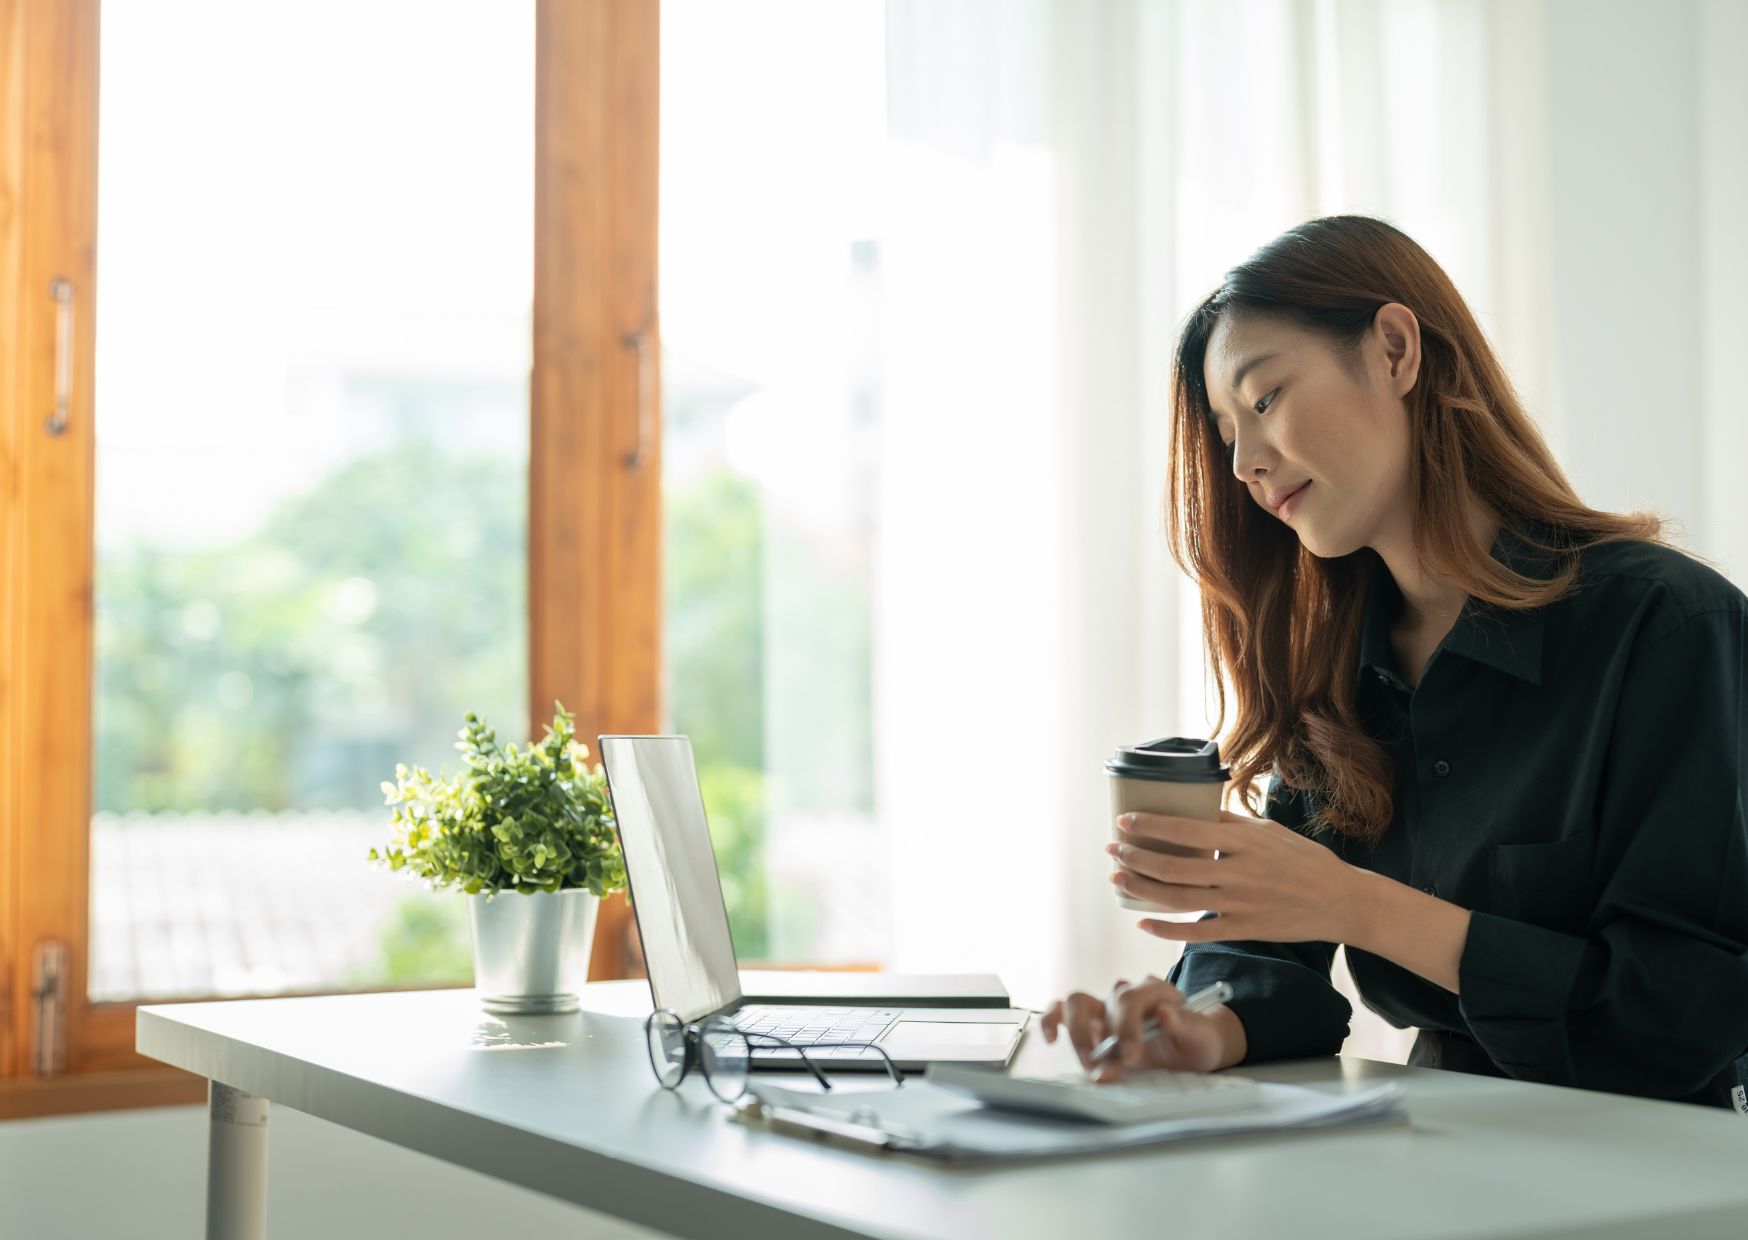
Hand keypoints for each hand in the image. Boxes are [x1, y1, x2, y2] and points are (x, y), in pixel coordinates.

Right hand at [1040, 975, 1228, 1079]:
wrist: (1191, 1046)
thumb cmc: (1196, 1040)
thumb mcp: (1201, 1037)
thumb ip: (1185, 1026)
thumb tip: (1165, 1014)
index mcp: (1156, 990)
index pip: (1133, 998)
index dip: (1128, 1026)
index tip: (1131, 1055)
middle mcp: (1127, 992)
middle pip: (1105, 1001)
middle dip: (1105, 1034)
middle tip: (1108, 1064)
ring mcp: (1106, 1005)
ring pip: (1077, 1003)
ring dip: (1077, 1033)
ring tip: (1088, 1061)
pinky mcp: (1091, 1020)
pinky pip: (1062, 1011)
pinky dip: (1052, 1021)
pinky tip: (1051, 1039)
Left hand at [1108, 808, 1363, 944]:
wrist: (1342, 901)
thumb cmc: (1305, 860)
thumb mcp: (1269, 831)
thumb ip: (1231, 823)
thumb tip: (1196, 811)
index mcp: (1244, 842)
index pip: (1186, 830)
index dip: (1150, 826)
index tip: (1123, 821)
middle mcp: (1239, 872)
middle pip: (1174, 866)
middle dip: (1136, 857)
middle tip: (1113, 851)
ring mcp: (1241, 904)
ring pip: (1179, 899)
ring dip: (1142, 889)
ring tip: (1118, 878)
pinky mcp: (1244, 930)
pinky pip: (1197, 932)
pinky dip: (1166, 929)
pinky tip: (1143, 920)